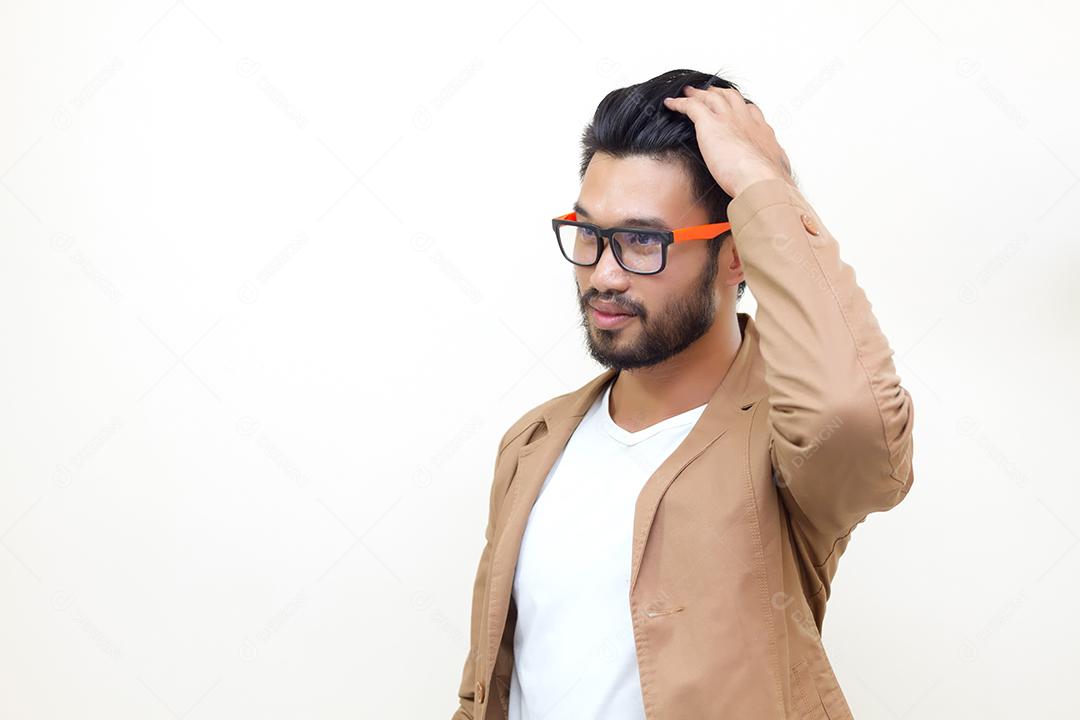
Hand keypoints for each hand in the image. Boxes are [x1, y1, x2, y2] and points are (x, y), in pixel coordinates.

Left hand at [662, 85, 793, 198]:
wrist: (761, 180)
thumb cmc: (768, 182)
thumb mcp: (775, 174)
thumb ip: (770, 172)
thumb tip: (772, 181)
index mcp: (761, 132)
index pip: (751, 113)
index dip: (740, 108)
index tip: (735, 109)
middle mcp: (745, 120)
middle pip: (731, 98)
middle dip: (720, 93)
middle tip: (710, 93)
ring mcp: (728, 119)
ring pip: (710, 97)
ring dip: (698, 94)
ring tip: (688, 92)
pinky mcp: (710, 124)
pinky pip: (690, 106)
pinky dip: (679, 103)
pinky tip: (670, 103)